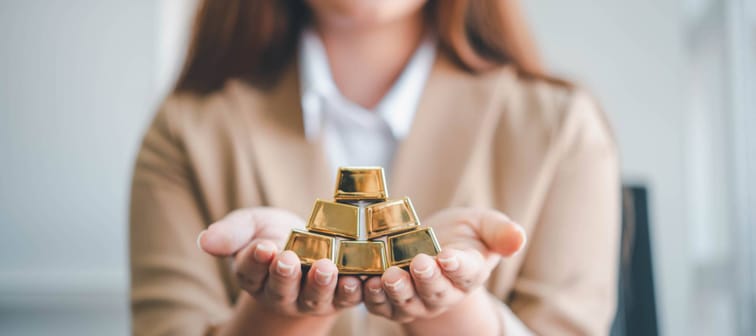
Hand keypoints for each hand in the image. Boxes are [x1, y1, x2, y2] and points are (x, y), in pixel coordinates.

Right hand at [197, 208, 362, 316]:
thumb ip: (231, 233)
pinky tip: (357, 278)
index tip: (261, 246)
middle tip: (287, 258)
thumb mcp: (251, 224)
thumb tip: (204, 240)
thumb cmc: (274, 232)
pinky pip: (347, 298)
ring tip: (325, 267)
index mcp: (254, 277)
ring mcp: (311, 298)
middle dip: (284, 275)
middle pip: (280, 290)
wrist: (312, 240)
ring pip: (314, 297)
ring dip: (320, 284)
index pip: (250, 272)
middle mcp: (281, 294)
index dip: (255, 260)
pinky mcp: (340, 297)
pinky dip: (352, 290)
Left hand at [362, 208, 525, 327]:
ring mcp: (416, 300)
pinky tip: (358, 281)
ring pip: (405, 302)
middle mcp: (443, 293)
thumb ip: (500, 231)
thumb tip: (519, 237)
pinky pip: (378, 304)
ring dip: (395, 291)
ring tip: (388, 276)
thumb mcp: (484, 224)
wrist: (433, 246)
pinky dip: (368, 296)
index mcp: (469, 273)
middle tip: (419, 263)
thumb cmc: (463, 234)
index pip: (466, 273)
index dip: (458, 266)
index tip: (449, 257)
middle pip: (435, 292)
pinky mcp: (389, 301)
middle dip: (426, 279)